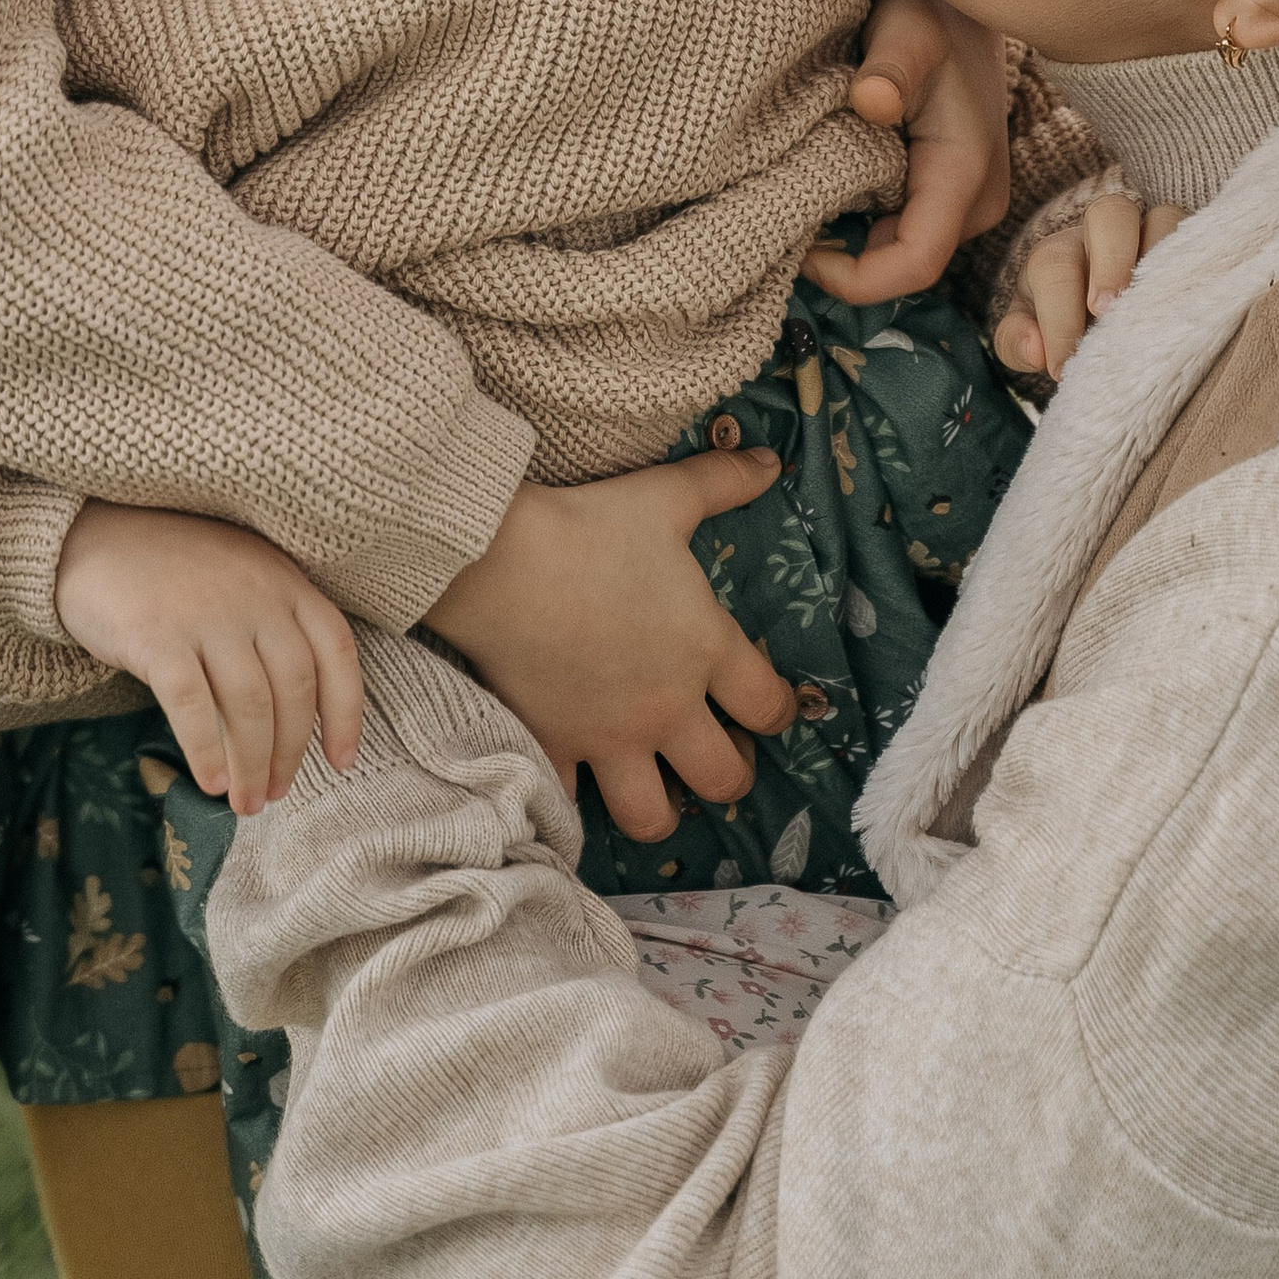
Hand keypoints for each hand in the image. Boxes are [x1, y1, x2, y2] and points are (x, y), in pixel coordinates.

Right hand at [54, 503, 366, 815]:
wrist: (93, 539)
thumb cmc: (174, 573)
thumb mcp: (240, 583)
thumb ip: (271, 631)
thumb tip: (290, 727)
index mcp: (285, 582)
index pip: (335, 652)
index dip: (346, 713)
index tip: (343, 762)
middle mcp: (254, 596)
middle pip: (294, 689)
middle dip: (291, 752)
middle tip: (277, 792)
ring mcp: (207, 615)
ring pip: (249, 705)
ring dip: (253, 764)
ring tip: (246, 802)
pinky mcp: (157, 636)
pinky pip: (192, 706)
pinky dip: (206, 752)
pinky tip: (210, 783)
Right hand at [423, 456, 791, 839]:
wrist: (498, 561)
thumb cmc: (588, 528)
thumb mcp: (665, 496)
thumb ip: (722, 482)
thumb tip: (769, 460)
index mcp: (706, 651)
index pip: (768, 705)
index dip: (779, 712)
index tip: (770, 709)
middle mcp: (667, 708)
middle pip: (725, 779)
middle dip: (730, 774)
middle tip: (715, 754)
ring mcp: (608, 739)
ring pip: (653, 818)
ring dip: (661, 809)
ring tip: (653, 787)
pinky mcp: (551, 749)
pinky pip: (569, 806)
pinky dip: (572, 806)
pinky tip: (574, 788)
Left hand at [806, 0, 1011, 303]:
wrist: (957, 3)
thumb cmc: (930, 12)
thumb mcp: (907, 31)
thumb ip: (890, 68)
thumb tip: (872, 101)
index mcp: (965, 174)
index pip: (915, 264)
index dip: (855, 278)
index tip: (803, 252)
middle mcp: (975, 201)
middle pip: (903, 267)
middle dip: (845, 261)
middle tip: (789, 217)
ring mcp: (965, 201)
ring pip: (899, 251)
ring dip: (850, 240)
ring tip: (804, 197)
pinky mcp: (947, 193)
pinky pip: (901, 230)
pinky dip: (860, 221)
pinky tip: (826, 186)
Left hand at [995, 190, 1185, 383]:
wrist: (1099, 318)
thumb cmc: (1062, 326)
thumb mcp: (1030, 335)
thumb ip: (1017, 342)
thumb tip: (1035, 351)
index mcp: (1059, 254)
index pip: (1054, 268)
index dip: (1058, 318)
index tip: (1063, 368)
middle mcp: (1106, 234)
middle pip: (1111, 214)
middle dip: (1111, 262)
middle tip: (1107, 314)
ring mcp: (1155, 233)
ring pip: (1166, 218)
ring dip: (1164, 258)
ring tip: (1160, 307)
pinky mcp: (1195, 246)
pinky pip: (1207, 239)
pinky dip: (1204, 265)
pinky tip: (1200, 306)